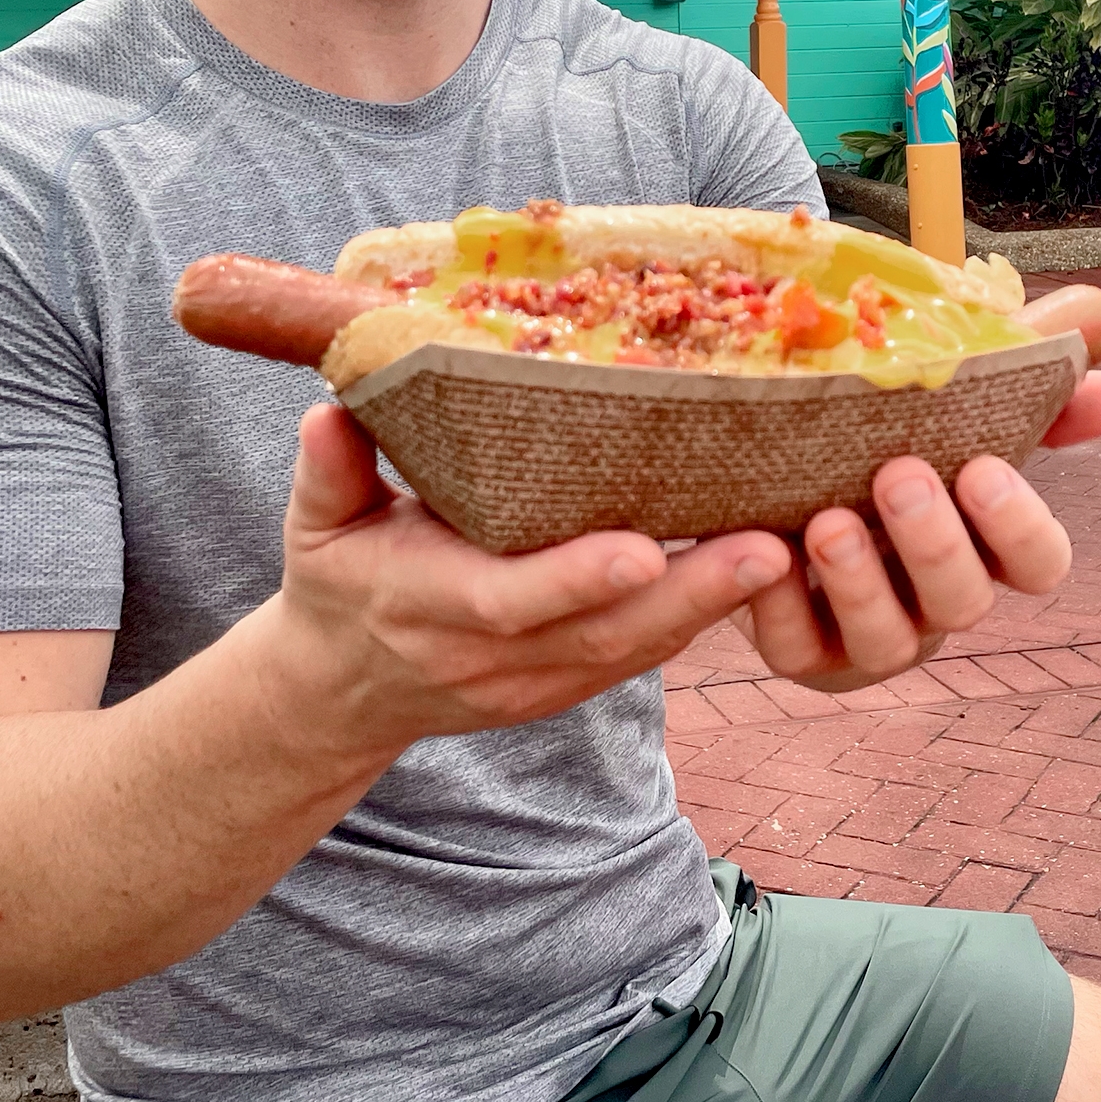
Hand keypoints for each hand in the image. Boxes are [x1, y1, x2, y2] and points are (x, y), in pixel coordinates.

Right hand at [259, 404, 796, 761]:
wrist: (343, 690)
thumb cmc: (338, 584)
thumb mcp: (314, 527)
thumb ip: (327, 471)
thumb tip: (328, 412)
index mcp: (429, 603)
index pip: (511, 600)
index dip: (576, 578)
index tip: (642, 546)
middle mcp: (492, 654)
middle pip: (602, 633)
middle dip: (690, 595)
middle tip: (769, 545)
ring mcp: (535, 681)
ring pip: (636, 650)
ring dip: (713, 607)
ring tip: (787, 550)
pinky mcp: (565, 688)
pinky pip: (640, 657)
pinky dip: (697, 620)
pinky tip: (755, 575)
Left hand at [730, 283, 1100, 694]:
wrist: (774, 487)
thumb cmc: (882, 443)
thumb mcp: (949, 403)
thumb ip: (1026, 373)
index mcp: (983, 546)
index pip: (1039, 563)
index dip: (1021, 527)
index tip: (984, 467)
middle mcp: (935, 602)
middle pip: (965, 603)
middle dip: (936, 544)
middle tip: (899, 475)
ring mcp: (868, 635)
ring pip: (885, 640)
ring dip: (860, 581)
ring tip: (827, 521)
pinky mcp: (800, 651)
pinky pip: (793, 648)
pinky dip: (777, 606)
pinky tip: (763, 553)